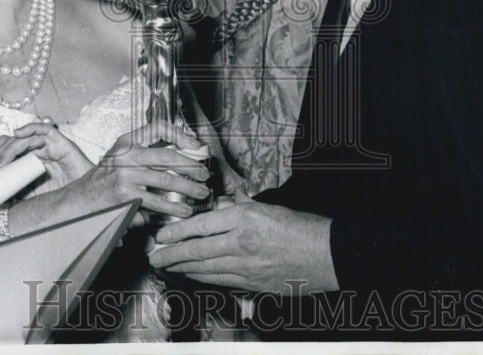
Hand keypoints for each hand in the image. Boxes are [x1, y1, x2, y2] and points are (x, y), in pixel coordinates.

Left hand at [0, 122, 93, 191]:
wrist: (83, 198)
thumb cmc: (61, 196)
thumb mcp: (32, 197)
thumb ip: (17, 194)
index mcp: (30, 161)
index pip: (9, 151)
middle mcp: (38, 151)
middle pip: (14, 142)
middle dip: (0, 153)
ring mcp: (49, 145)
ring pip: (25, 137)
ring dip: (9, 148)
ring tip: (1, 162)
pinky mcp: (60, 142)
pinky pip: (44, 129)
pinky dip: (30, 128)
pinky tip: (18, 133)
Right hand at [71, 120, 211, 225]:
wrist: (80, 201)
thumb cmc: (105, 179)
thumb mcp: (121, 157)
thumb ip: (145, 152)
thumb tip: (182, 152)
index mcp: (127, 142)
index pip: (158, 127)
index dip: (179, 134)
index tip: (195, 145)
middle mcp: (126, 156)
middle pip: (167, 156)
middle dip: (190, 166)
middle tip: (204, 175)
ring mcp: (125, 177)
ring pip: (164, 181)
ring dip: (187, 189)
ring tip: (200, 194)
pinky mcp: (125, 197)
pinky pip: (154, 202)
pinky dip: (171, 207)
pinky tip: (182, 210)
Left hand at [147, 194, 338, 293]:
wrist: (328, 254)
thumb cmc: (303, 227)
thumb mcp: (270, 206)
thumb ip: (244, 203)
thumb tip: (228, 199)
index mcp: (245, 218)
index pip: (202, 225)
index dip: (177, 231)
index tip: (161, 235)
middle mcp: (241, 242)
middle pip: (197, 251)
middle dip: (172, 255)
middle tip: (155, 256)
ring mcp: (247, 267)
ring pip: (206, 269)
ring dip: (183, 268)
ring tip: (168, 266)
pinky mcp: (253, 284)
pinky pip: (221, 281)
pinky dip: (204, 278)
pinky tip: (194, 276)